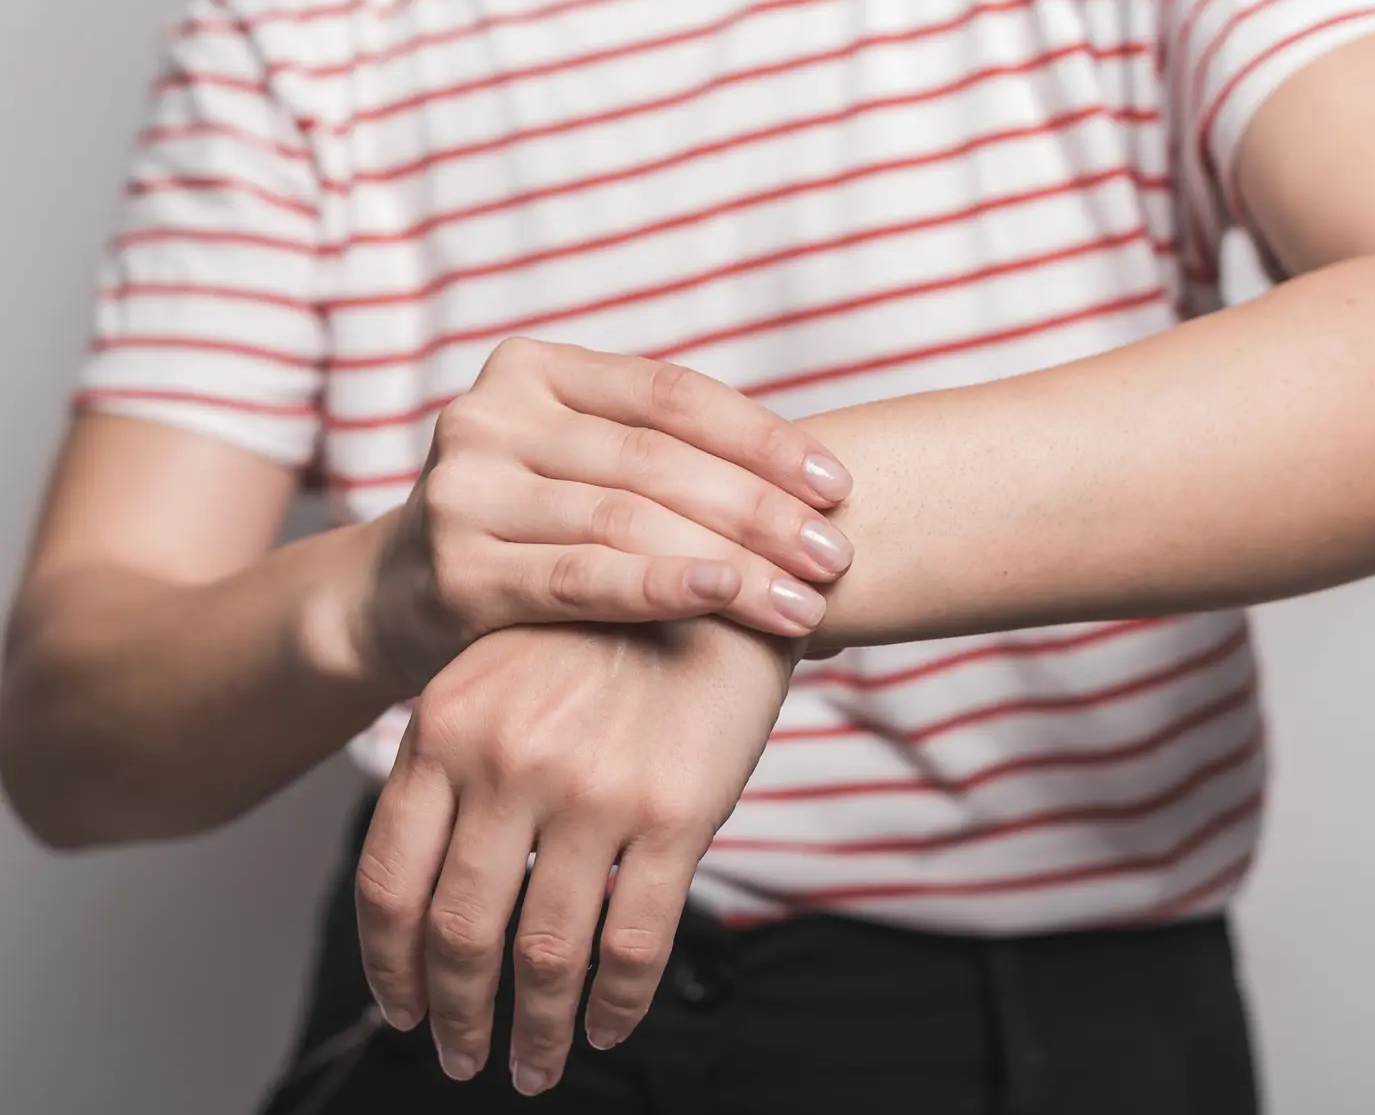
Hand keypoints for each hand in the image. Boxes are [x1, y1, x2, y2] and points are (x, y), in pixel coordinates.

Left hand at [354, 619, 792, 1094]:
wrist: (719, 577)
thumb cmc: (604, 628)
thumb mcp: (500, 666)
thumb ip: (453, 757)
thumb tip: (421, 880)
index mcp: (448, 724)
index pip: (389, 879)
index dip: (389, 965)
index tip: (401, 1007)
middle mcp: (508, 761)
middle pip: (458, 932)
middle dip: (454, 1013)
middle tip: (461, 1056)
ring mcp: (591, 790)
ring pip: (544, 955)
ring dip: (533, 1031)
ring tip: (533, 1064)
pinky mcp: (673, 813)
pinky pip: (632, 945)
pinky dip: (616, 1006)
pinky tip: (609, 1027)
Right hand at [356, 337, 852, 692]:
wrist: (397, 598)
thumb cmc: (526, 528)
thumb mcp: (577, 463)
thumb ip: (660, 452)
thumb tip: (812, 480)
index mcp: (533, 367)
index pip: (671, 392)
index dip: (762, 437)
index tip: (836, 485)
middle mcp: (491, 413)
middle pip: (655, 458)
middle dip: (760, 510)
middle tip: (835, 553)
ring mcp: (465, 488)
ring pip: (626, 519)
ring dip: (731, 562)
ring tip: (804, 601)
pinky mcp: (456, 569)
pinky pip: (579, 577)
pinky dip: (659, 587)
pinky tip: (724, 598)